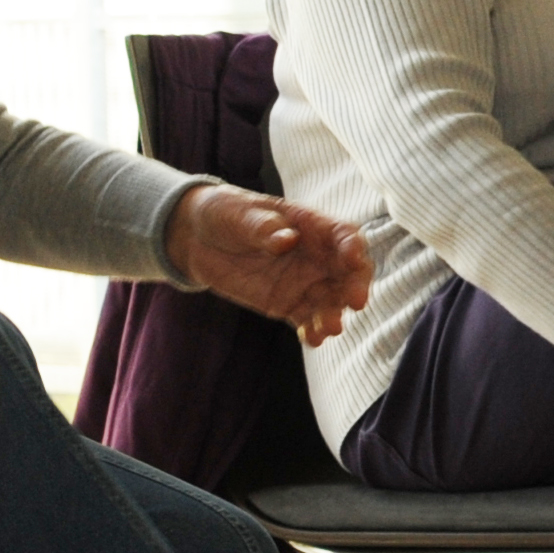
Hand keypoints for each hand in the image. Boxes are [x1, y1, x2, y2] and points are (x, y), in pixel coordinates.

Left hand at [164, 184, 369, 346]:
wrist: (197, 238)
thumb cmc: (224, 214)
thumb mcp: (237, 213)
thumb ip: (263, 226)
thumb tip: (287, 239)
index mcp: (310, 225)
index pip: (344, 234)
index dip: (354, 246)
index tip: (354, 259)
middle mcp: (314, 255)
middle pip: (349, 271)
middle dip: (356, 286)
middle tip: (356, 302)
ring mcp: (303, 282)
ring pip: (330, 300)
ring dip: (334, 314)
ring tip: (329, 328)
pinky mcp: (286, 304)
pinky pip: (307, 319)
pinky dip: (313, 330)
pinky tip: (313, 339)